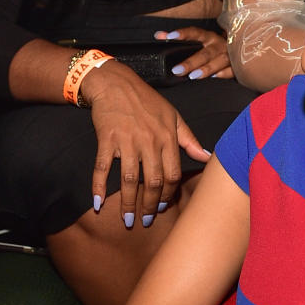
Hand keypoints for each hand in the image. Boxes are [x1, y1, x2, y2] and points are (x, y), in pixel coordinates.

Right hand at [80, 59, 209, 223]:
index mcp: (168, 138)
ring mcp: (127, 141)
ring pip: (130, 180)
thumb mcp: (173, 116)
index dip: (169, 194)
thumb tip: (207, 157)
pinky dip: (98, 186)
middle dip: (150, 206)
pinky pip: (103, 167)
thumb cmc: (147, 101)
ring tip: (128, 220)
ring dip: (128, 203)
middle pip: (153, 181)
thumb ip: (189, 139)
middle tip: (146, 221)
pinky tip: (97, 203)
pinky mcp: (107, 139)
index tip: (163, 206)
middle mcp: (150, 141)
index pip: (173, 174)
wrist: (116, 83)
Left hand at [154, 27, 233, 79]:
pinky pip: (232, 69)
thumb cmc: (213, 46)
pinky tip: (215, 77)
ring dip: (206, 69)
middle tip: (177, 70)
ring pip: (218, 61)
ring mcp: (229, 54)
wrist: (240, 46)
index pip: (194, 32)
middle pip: (204, 53)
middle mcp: (218, 44)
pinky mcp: (238, 64)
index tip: (168, 37)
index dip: (182, 34)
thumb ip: (179, 39)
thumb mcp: (199, 40)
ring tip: (194, 76)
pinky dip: (224, 73)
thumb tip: (159, 36)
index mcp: (208, 36)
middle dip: (191, 62)